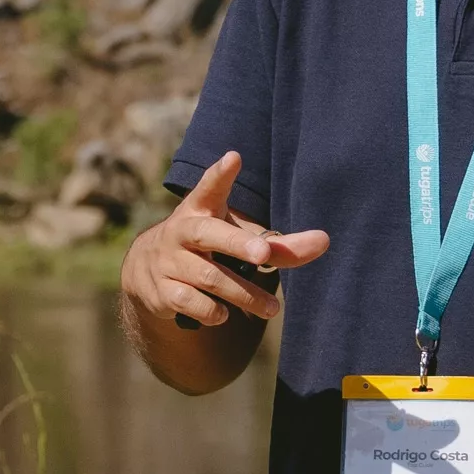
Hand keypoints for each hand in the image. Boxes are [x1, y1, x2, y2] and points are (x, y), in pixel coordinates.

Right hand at [126, 151, 329, 328]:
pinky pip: (190, 303)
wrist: (149, 271)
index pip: (209, 188)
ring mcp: (168, 261)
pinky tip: (224, 314)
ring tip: (272, 308)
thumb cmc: (207, 246)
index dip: (220, 174)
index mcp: (200, 210)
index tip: (234, 158)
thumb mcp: (234, 237)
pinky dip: (212, 311)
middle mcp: (181, 231)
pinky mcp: (161, 291)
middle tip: (264, 253)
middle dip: (238, 244)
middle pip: (210, 234)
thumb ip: (277, 244)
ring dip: (243, 294)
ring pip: (209, 277)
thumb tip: (324, 242)